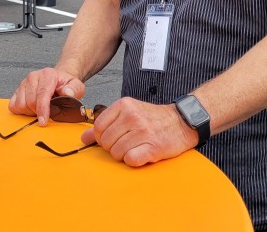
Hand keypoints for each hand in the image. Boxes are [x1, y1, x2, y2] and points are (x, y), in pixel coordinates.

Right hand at [8, 67, 85, 124]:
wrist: (58, 79)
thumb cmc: (65, 84)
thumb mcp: (76, 86)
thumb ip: (73, 89)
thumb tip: (68, 93)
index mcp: (47, 75)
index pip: (42, 94)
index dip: (42, 110)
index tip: (43, 121)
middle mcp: (33, 77)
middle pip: (30, 102)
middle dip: (38, 112)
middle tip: (47, 113)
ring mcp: (23, 83)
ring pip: (20, 105)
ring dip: (30, 112)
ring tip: (39, 109)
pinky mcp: (17, 90)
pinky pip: (13, 106)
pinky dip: (21, 111)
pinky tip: (31, 109)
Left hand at [81, 97, 196, 167]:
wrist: (182, 122)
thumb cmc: (153, 119)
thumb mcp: (128, 113)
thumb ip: (105, 125)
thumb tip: (84, 138)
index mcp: (124, 105)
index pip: (98, 128)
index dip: (102, 138)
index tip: (113, 138)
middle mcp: (132, 116)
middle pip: (106, 142)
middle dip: (113, 148)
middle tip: (126, 144)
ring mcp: (143, 131)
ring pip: (117, 153)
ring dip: (124, 155)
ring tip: (135, 148)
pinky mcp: (152, 147)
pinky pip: (131, 160)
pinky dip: (134, 160)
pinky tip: (141, 154)